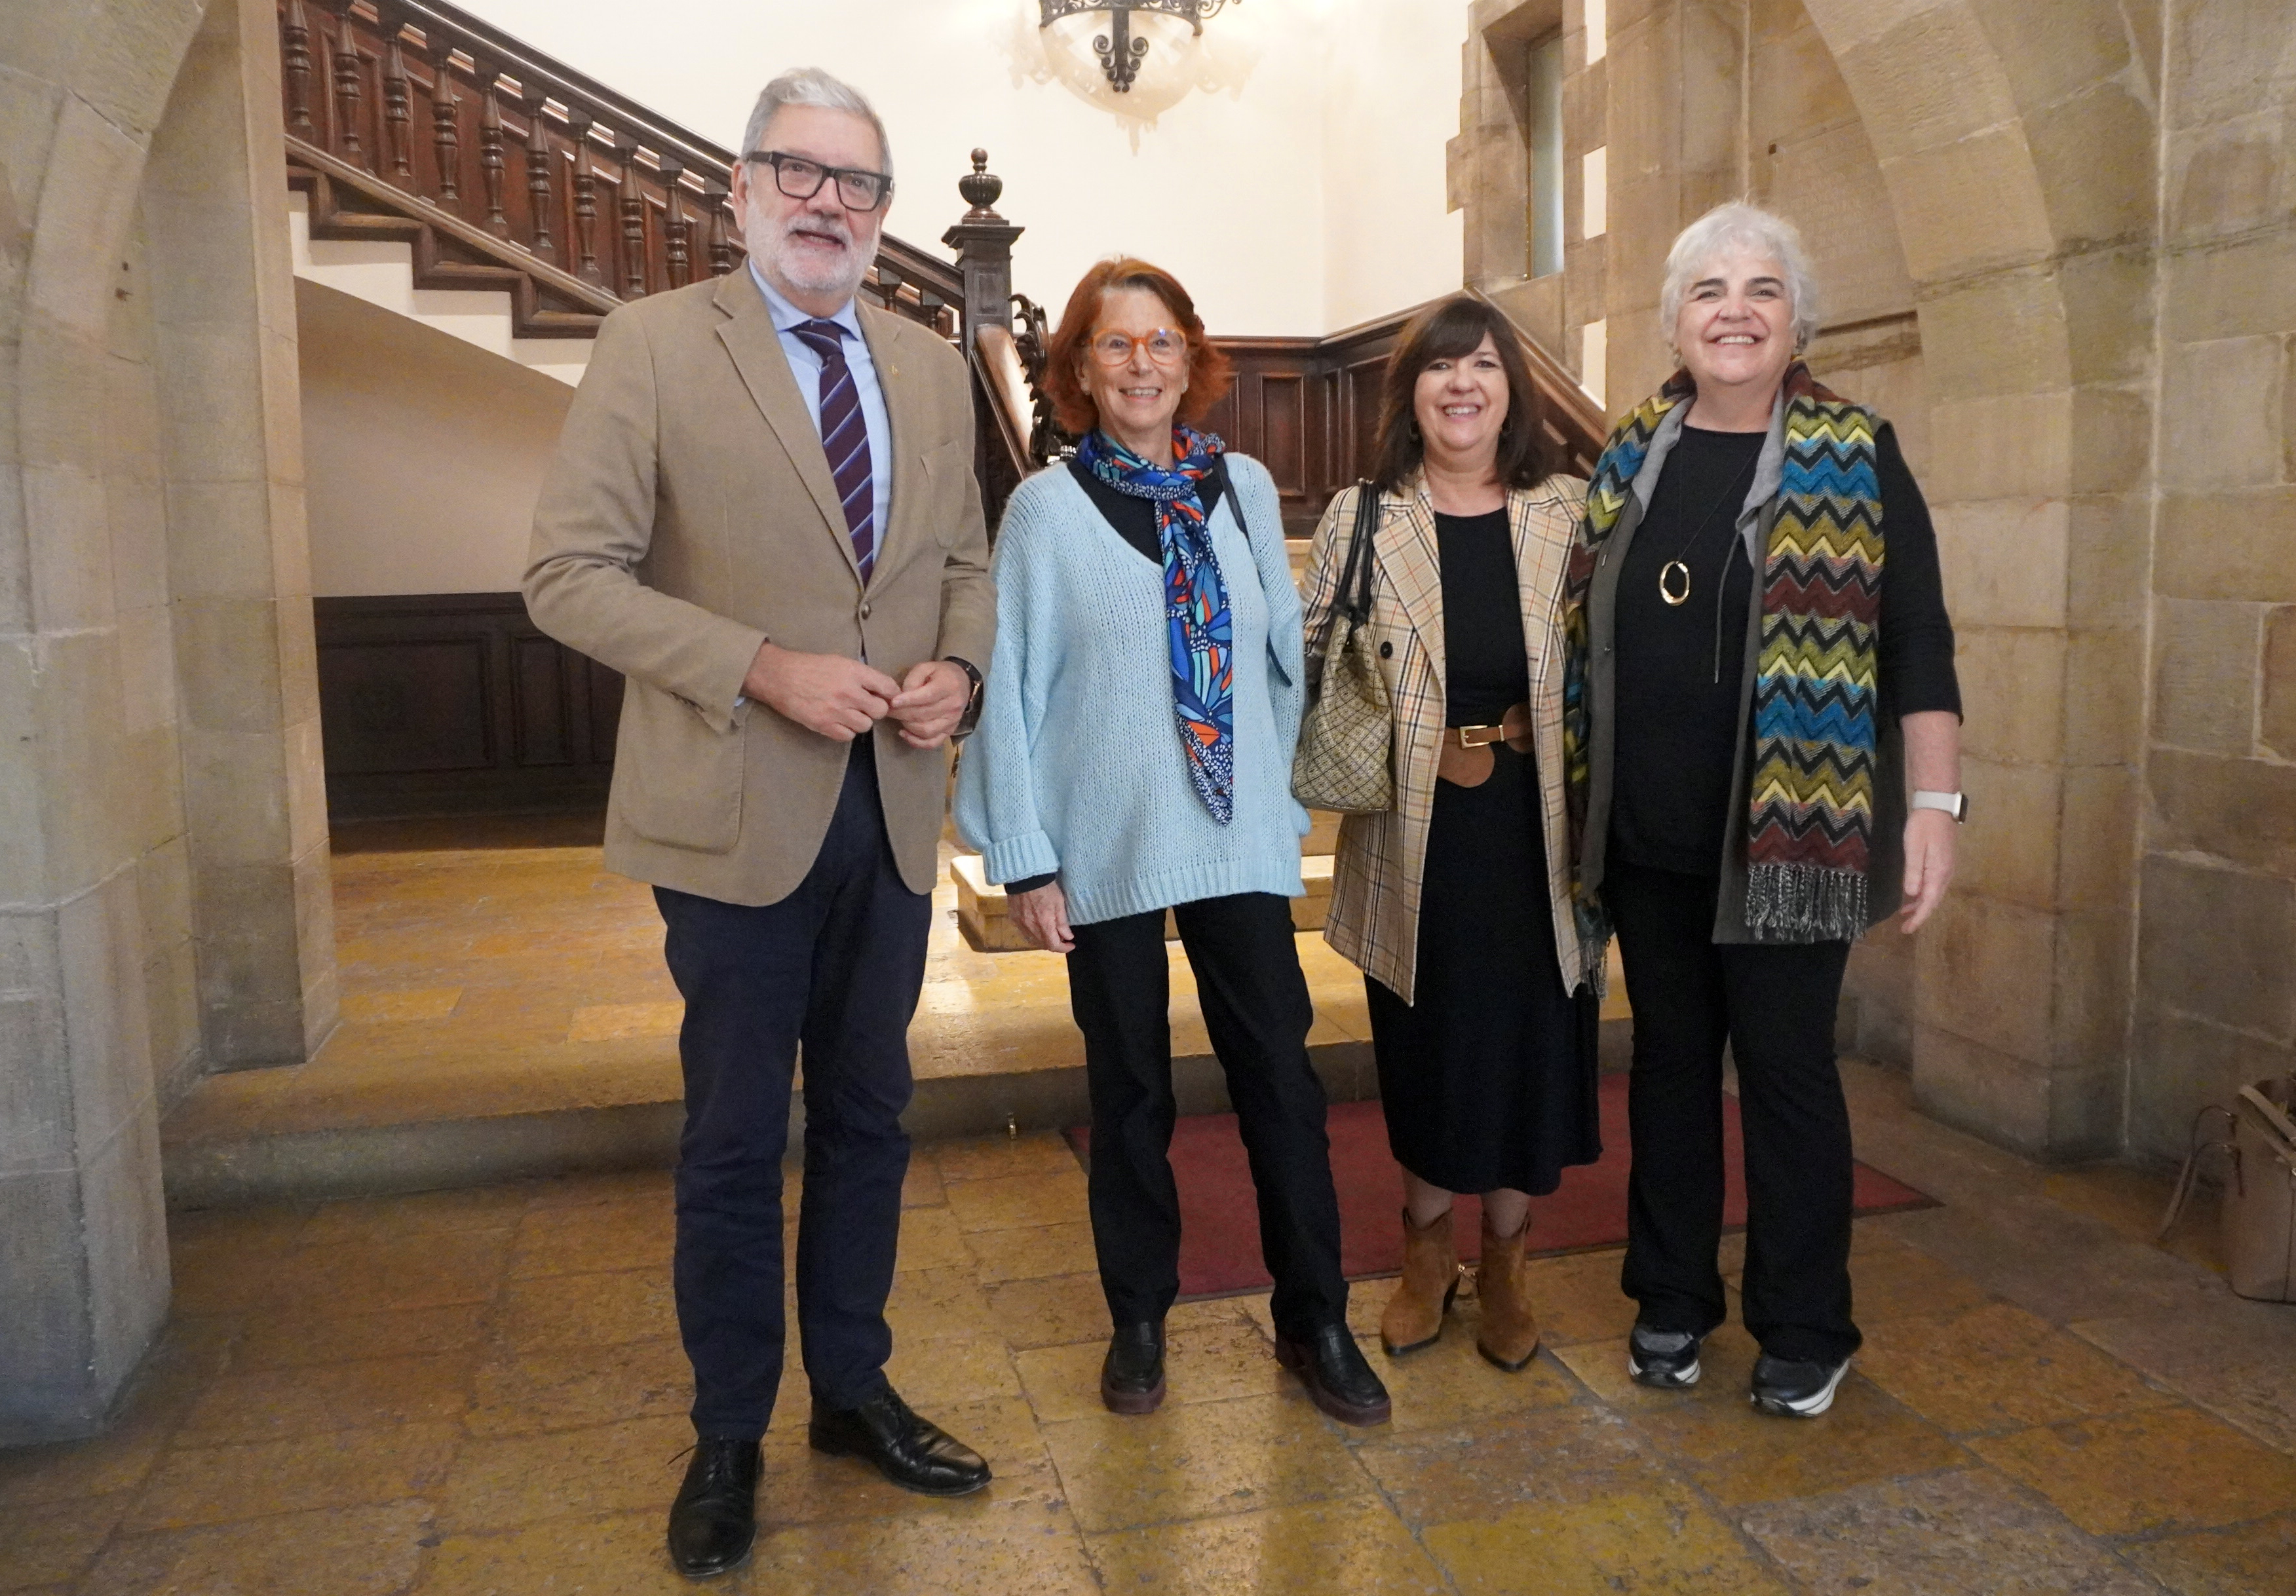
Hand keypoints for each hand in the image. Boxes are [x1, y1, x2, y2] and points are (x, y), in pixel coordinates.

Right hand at [742, 641, 899, 741]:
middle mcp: (848, 692)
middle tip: (865, 705)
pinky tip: (838, 721)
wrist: (779, 676)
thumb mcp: (839, 662)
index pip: (888, 687)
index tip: (885, 696)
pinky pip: (848, 736)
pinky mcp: (823, 725)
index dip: (890, 694)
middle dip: (875, 709)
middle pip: (880, 710)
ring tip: (848, 713)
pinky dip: (846, 731)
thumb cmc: (810, 667)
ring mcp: (836, 710)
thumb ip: (862, 675)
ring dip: (860, 721)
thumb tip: (882, 690)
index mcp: (854, 672)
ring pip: (865, 725)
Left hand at [887, 659, 970, 749]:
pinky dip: (916, 742)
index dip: (908, 700)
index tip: (892, 702)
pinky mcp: (950, 731)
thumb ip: (913, 679)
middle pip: (923, 715)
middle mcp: (953, 706)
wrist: (963, 682)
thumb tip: (901, 697)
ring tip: (898, 718)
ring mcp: (952, 721)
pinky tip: (904, 733)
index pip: (927, 696)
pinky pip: (932, 743)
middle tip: (888, 710)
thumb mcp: (926, 668)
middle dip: (902, 713)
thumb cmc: (940, 674)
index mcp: (948, 686)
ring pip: (926, 731)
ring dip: (907, 726)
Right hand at [1008, 880, 1073, 952]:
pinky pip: (1024, 932)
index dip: (1064, 948)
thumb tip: (1068, 937)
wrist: (1025, 875)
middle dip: (1054, 944)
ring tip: (1051, 932)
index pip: (1053, 946)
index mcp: (1043, 925)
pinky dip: (1033, 934)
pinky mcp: (1013, 919)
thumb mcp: (1059, 903)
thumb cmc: (1046, 888)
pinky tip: (1038, 926)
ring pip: (1033, 940)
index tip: (1071, 944)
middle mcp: (1030, 928)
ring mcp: (1020, 924)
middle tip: (1063, 937)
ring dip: (1043, 940)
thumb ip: (1062, 923)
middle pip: (1043, 945)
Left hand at [1898, 809, 1957, 933]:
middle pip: (1933, 900)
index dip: (1919, 917)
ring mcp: (1946, 867)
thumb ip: (1913, 871)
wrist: (1937, 806)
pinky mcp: (1942, 862)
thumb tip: (1911, 894)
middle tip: (1904, 927)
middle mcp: (1946, 873)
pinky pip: (1934, 884)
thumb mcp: (1914, 848)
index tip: (1907, 929)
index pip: (1929, 902)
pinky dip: (1923, 893)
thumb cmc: (1923, 825)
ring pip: (1933, 893)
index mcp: (1938, 872)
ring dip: (1920, 904)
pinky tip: (1913, 894)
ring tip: (1904, 914)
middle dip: (1919, 915)